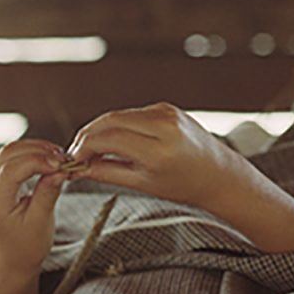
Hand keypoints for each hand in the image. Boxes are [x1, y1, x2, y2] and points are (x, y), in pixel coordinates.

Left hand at [0, 138, 68, 276]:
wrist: (14, 258)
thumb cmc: (27, 246)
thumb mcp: (41, 221)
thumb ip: (48, 192)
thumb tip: (60, 169)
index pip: (12, 169)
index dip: (39, 161)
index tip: (62, 165)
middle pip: (8, 154)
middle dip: (38, 151)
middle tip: (64, 158)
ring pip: (9, 151)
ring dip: (35, 150)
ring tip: (59, 159)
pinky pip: (10, 158)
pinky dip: (30, 155)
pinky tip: (48, 160)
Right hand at [62, 102, 249, 211]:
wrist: (218, 175)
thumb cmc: (184, 186)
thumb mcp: (144, 184)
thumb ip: (108, 173)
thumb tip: (80, 168)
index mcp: (158, 150)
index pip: (108, 138)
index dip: (84, 147)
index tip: (74, 160)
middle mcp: (163, 125)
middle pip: (109, 120)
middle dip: (87, 135)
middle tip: (76, 152)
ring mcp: (166, 112)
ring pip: (119, 115)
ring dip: (100, 129)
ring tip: (91, 150)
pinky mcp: (166, 108)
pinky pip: (133, 114)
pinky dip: (118, 125)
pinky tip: (112, 141)